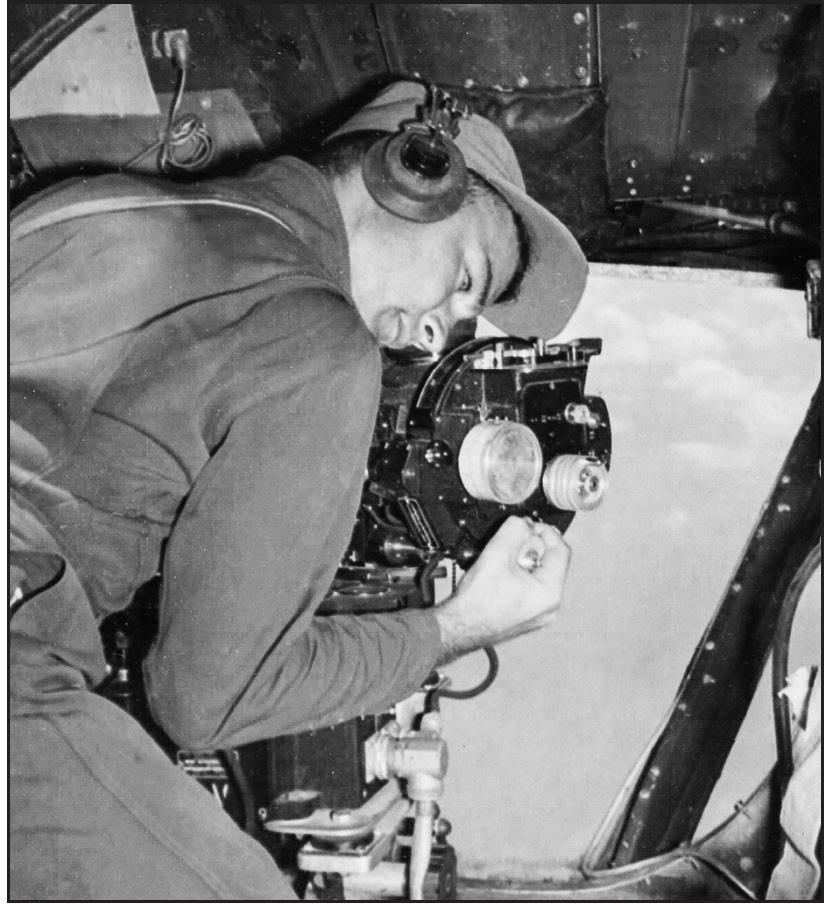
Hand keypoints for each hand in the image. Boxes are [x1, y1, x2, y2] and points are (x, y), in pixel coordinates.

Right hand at [434, 516, 571, 661]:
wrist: (458, 627)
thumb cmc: (476, 602)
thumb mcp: (496, 553)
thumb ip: (514, 530)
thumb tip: (524, 522)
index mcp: (550, 593)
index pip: (561, 550)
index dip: (544, 531)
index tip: (528, 525)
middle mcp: (550, 607)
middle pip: (550, 562)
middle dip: (530, 548)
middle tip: (510, 546)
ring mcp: (539, 614)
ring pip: (539, 575)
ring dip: (523, 561)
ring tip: (502, 564)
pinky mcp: (527, 617)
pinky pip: (531, 588)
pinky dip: (519, 576)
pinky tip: (501, 577)